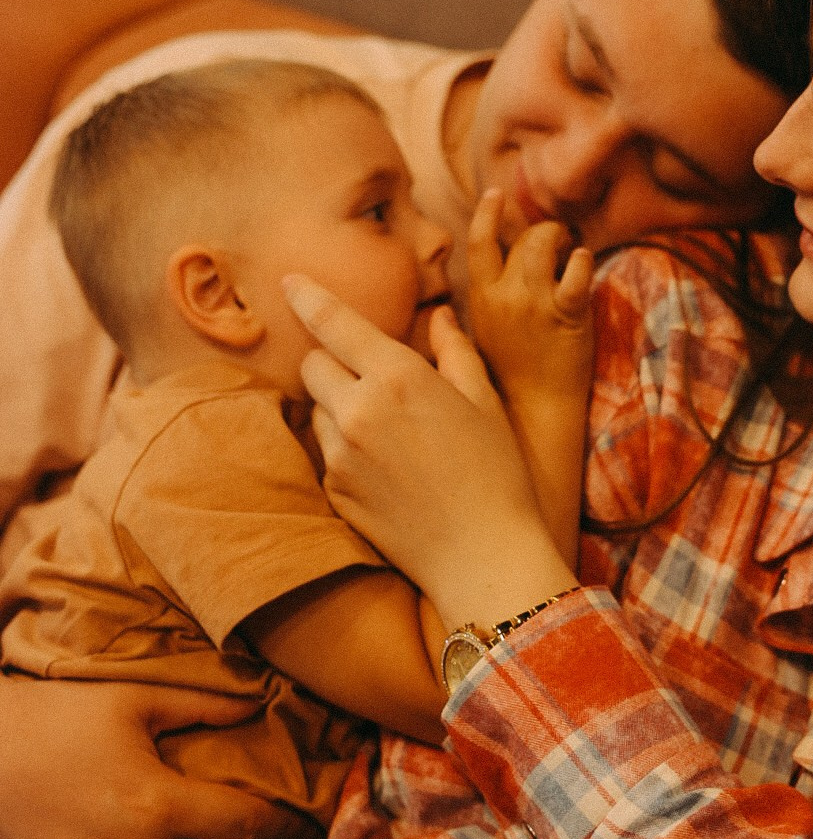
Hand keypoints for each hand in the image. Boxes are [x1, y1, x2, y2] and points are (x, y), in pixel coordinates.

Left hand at [284, 275, 575, 631]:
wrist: (483, 557)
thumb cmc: (497, 474)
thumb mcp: (485, 402)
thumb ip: (454, 351)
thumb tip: (438, 317)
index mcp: (399, 377)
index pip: (334, 322)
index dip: (307, 296)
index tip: (289, 281)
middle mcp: (358, 410)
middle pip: (313, 364)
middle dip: (333, 362)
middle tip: (372, 379)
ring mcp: (340, 454)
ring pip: (317, 409)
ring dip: (339, 407)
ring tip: (389, 433)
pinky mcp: (334, 491)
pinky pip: (326, 452)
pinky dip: (345, 448)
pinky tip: (387, 468)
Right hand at [467, 189, 593, 402]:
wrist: (533, 408)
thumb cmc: (507, 376)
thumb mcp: (477, 338)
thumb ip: (468, 314)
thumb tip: (442, 311)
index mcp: (481, 297)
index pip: (479, 242)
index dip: (487, 213)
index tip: (495, 195)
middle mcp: (506, 295)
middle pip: (522, 238)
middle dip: (541, 231)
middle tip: (556, 240)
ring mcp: (536, 303)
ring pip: (545, 244)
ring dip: (561, 237)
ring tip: (570, 248)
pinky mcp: (567, 314)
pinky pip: (576, 273)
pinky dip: (581, 260)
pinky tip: (584, 260)